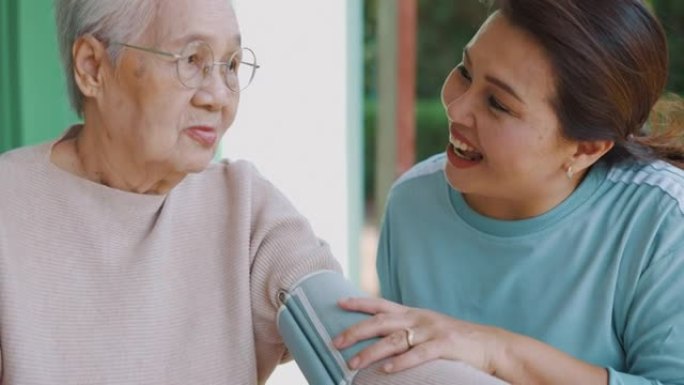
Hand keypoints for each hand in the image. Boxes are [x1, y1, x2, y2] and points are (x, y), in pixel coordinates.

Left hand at [332, 297, 504, 374]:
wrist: (490, 344)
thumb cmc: (455, 340)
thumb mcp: (428, 327)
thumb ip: (406, 328)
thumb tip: (380, 336)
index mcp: (413, 313)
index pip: (381, 304)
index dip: (359, 303)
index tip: (338, 302)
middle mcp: (419, 319)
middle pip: (381, 322)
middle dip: (355, 331)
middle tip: (334, 342)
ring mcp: (432, 331)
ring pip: (395, 340)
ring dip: (371, 352)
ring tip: (353, 363)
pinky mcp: (445, 346)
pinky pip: (420, 354)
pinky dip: (402, 362)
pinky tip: (387, 370)